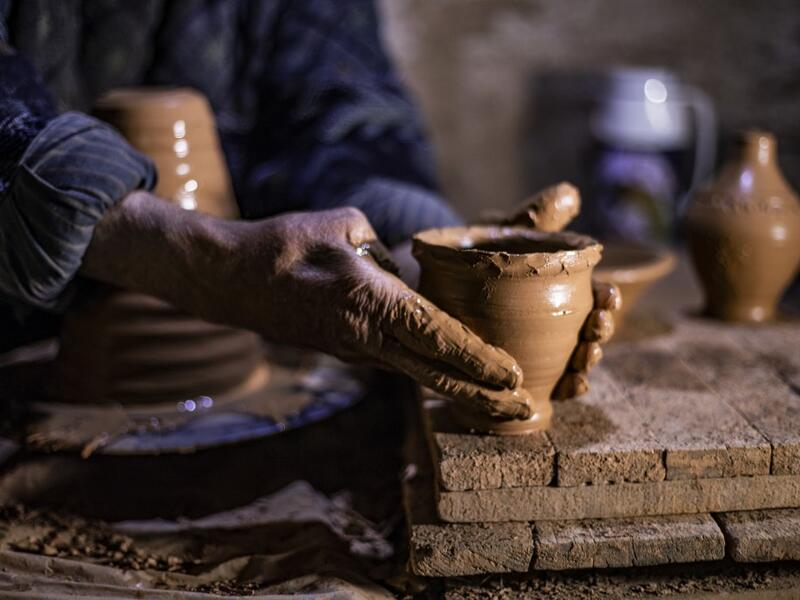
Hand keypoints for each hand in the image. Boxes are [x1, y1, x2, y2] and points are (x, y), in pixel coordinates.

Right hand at [83, 194, 530, 419]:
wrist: (231, 280)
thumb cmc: (284, 244)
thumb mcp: (345, 225)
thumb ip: (390, 253)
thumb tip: (409, 277)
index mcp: (368, 301)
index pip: (434, 334)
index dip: (475, 357)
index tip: (511, 377)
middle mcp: (365, 337)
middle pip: (434, 373)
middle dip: (481, 395)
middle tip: (525, 413)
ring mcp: (356, 350)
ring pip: (419, 373)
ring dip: (462, 390)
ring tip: (502, 404)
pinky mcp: (349, 351)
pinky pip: (400, 363)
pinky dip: (434, 374)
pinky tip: (457, 378)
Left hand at [495, 182, 620, 399]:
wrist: (433, 281)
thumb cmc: (475, 254)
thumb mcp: (502, 232)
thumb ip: (535, 217)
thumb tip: (569, 193)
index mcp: (560, 286)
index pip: (594, 294)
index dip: (607, 298)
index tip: (608, 296)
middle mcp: (556, 320)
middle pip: (589, 330)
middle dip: (600, 332)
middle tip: (596, 331)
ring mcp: (540, 347)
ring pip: (573, 359)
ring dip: (586, 363)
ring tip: (584, 361)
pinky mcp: (518, 370)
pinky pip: (545, 384)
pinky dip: (561, 388)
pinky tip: (566, 388)